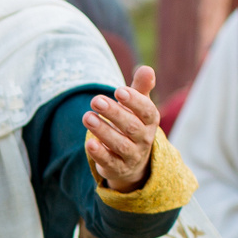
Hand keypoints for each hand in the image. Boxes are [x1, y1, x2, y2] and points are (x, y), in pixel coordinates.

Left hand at [83, 65, 159, 190]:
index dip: (135, 101)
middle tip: (95, 100)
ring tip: (87, 117)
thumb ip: (140, 88)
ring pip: (120, 145)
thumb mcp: (136, 106)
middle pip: (131, 127)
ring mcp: (132, 156)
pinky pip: (110, 162)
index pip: (147, 111)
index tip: (118, 91)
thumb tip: (146, 68)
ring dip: (103, 131)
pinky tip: (89, 143)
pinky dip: (99, 154)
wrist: (130, 159)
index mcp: (150, 121)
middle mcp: (144, 139)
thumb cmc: (132, 123)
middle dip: (113, 113)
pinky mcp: (118, 169)